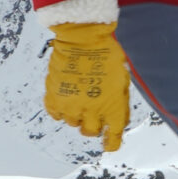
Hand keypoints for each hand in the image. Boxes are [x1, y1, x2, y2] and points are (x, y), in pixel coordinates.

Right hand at [43, 22, 129, 151]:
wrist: (84, 35)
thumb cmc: (109, 52)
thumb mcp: (123, 78)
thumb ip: (119, 101)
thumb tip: (117, 117)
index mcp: (113, 107)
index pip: (112, 137)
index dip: (110, 142)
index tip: (108, 143)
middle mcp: (92, 111)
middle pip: (90, 131)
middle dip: (93, 124)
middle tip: (92, 111)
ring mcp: (71, 105)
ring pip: (72, 123)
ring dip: (77, 114)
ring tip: (78, 97)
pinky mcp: (54, 96)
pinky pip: (55, 113)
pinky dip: (60, 109)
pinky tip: (64, 97)